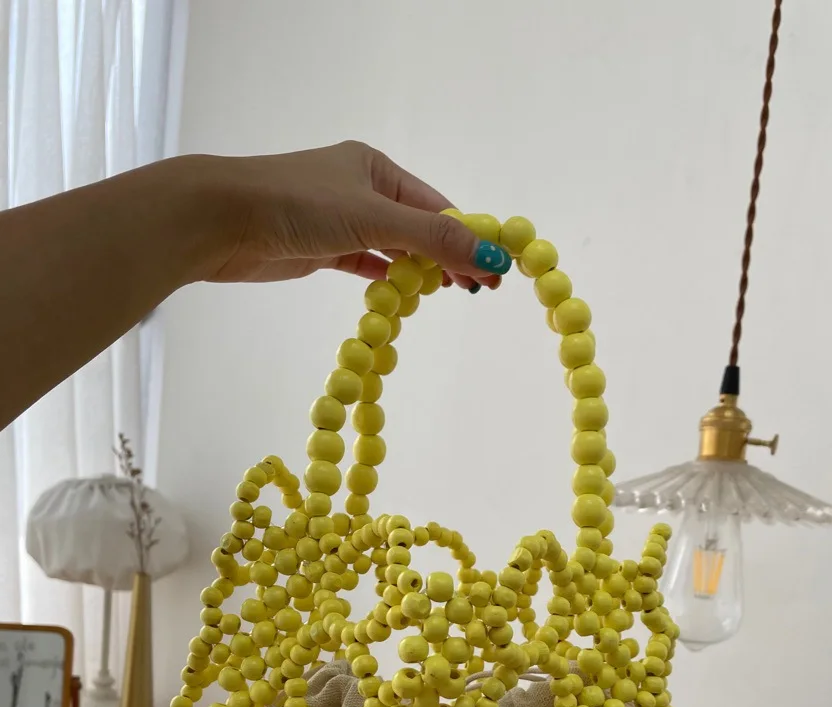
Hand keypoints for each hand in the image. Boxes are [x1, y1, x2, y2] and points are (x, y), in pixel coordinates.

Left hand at [198, 141, 511, 290]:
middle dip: (446, 258)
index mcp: (376, 168)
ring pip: (392, 248)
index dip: (468, 239)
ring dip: (417, 272)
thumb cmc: (297, 204)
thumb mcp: (374, 217)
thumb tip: (491, 256)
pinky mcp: (319, 248)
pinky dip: (386, 279)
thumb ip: (433, 238)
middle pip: (418, 227)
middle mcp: (360, 188)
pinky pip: (365, 264)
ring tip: (443, 296)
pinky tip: (403, 297)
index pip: (437, 206)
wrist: (222, 219)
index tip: (493, 274)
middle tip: (475, 293)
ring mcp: (338, 220)